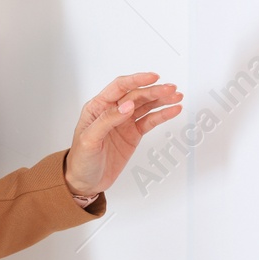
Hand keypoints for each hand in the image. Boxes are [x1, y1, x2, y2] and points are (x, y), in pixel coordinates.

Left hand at [64, 73, 183, 196]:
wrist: (85, 181)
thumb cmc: (81, 159)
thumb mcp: (89, 139)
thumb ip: (107, 120)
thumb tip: (127, 104)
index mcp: (97, 107)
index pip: (119, 87)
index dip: (137, 80)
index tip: (153, 77)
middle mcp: (112, 111)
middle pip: (136, 95)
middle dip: (154, 91)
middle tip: (171, 89)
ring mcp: (124, 122)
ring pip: (145, 106)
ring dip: (161, 100)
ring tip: (177, 96)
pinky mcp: (133, 134)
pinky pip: (150, 121)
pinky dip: (162, 115)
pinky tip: (173, 110)